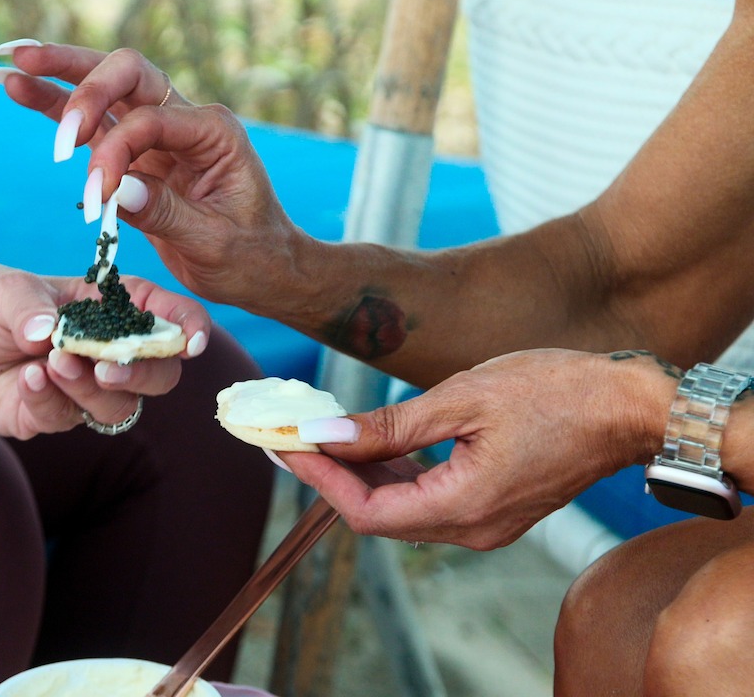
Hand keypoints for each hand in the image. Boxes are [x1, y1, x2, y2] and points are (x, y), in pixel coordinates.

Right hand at [0, 42, 309, 312]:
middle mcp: (186, 120)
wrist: (263, 268)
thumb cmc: (250, 255)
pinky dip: (55, 105)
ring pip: (105, 88)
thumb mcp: (214, 242)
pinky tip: (17, 86)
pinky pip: (92, 124)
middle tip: (35, 82)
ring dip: (59, 74)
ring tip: (12, 62)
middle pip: (128, 73)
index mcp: (213, 132)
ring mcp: (158, 132)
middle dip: (83, 81)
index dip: (116, 152)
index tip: (96, 196)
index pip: (149, 121)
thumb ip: (164, 212)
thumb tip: (115, 189)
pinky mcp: (135, 153)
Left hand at [0, 263, 209, 438]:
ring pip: (118, 406)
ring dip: (92, 389)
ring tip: (53, 364)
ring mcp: (80, 389)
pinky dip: (47, 400)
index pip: (161, 314)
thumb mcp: (3, 288)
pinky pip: (63, 419)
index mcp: (108, 307)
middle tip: (107, 364)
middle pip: (158, 373)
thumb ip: (29, 304)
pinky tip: (26, 380)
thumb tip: (49, 331)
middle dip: (144, 371)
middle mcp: (104, 350)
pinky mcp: (49, 417)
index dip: (186, 325)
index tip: (191, 339)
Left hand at [280, 349, 667, 548]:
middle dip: (332, 476)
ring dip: (362, 475)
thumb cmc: (558, 390)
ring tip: (327, 433)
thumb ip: (391, 426)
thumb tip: (327, 437)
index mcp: (464, 507)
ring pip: (402, 510)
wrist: (632, 405)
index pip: (366, 513)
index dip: (320, 479)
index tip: (286, 444)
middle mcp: (473, 528)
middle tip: (295, 436)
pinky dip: (396, 475)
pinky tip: (376, 443)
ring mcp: (486, 523)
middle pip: (378, 516)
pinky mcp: (495, 507)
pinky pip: (429, 501)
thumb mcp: (463, 398)